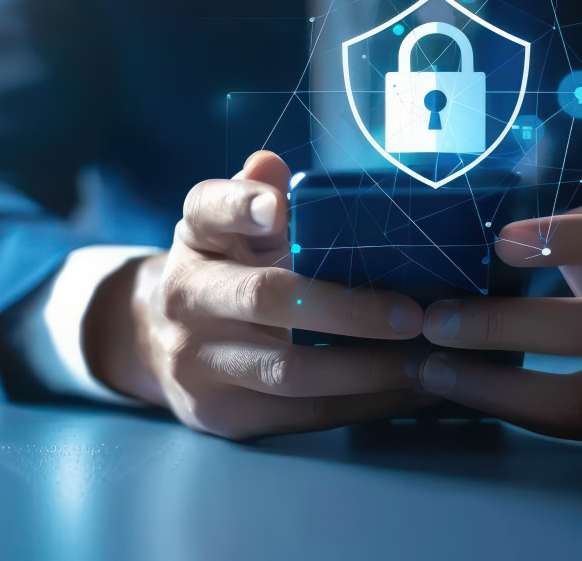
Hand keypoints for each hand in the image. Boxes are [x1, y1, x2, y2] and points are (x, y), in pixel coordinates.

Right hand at [85, 151, 431, 439]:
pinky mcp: (220, 414)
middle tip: (411, 315)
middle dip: (346, 310)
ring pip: (287, 372)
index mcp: (195, 237)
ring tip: (422, 361)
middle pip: (264, 299)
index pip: (208, 209)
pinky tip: (402, 392)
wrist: (159, 342)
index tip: (277, 207)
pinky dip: (358, 406)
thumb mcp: (227, 225)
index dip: (241, 205)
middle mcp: (186, 298)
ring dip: (365, 370)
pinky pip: (299, 416)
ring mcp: (197, 363)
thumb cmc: (220, 269)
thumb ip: (253, 195)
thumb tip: (270, 166)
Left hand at [417, 201, 581, 446]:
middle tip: (436, 322)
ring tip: (435, 371)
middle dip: (499, 327)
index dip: (561, 240)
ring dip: (493, 388)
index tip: (498, 243)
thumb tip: (478, 238)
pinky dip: (514, 411)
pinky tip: (470, 393)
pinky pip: (576, 429)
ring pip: (578, 399)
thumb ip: (570, 228)